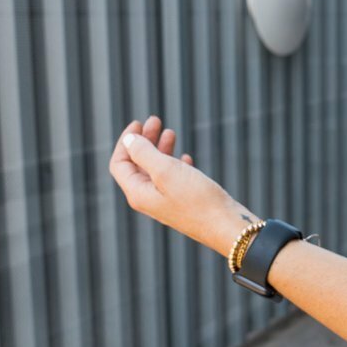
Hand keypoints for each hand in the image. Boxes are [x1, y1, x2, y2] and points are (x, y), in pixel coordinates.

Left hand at [109, 115, 252, 253]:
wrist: (226, 226)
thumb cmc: (197, 200)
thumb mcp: (167, 171)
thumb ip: (144, 153)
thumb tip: (128, 140)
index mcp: (139, 193)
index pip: (120, 164)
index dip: (125, 142)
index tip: (138, 123)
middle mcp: (148, 199)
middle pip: (137, 165)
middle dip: (144, 140)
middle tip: (155, 120)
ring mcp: (166, 201)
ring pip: (156, 170)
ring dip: (160, 148)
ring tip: (171, 132)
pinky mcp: (183, 202)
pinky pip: (173, 179)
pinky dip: (175, 163)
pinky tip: (186, 157)